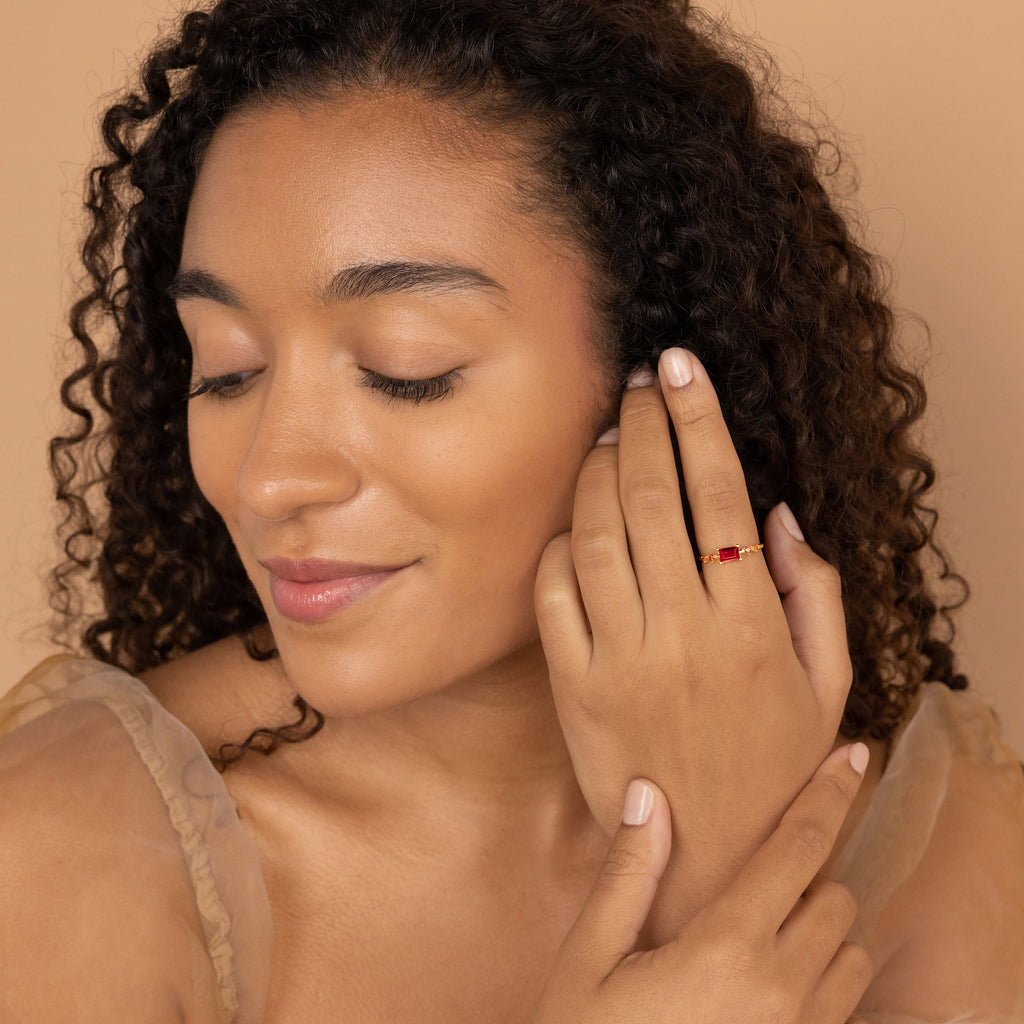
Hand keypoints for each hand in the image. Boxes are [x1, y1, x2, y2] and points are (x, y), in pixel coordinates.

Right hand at [534, 744, 872, 1023]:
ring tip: (758, 942)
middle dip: (804, 880)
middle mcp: (780, 994)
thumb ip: (628, 873)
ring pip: (852, 955)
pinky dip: (823, 984)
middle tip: (750, 887)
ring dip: (820, 935)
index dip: (827, 794)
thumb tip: (648, 793)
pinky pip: (845, 1009)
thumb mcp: (588, 957)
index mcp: (726, 950)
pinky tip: (766, 989)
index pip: (795, 850)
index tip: (852, 753)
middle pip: (835, 899)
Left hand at [535, 348, 852, 931]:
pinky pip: (552, 592)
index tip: (680, 364)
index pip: (719, 494)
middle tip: (638, 382)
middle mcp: (683, 633)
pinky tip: (575, 518)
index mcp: (752, 626)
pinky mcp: (572, 685)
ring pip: (597, 533)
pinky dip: (559, 542)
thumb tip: (780, 514)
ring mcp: (619, 658)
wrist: (707, 855)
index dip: (698, 417)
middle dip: (644, 424)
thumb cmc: (777, 765)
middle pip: (652, 497)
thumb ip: (818, 593)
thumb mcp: (827, 683)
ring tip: (610, 435)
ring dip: (598, 471)